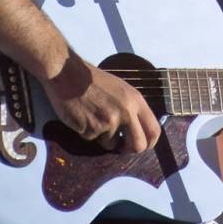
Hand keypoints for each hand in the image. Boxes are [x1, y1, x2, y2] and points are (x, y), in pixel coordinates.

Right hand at [38, 51, 160, 153]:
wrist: (68, 73)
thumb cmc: (93, 80)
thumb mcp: (121, 89)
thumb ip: (132, 109)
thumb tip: (139, 132)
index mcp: (135, 101)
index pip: (154, 130)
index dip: (150, 143)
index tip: (143, 145)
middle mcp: (126, 112)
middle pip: (138, 145)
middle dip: (130, 149)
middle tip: (122, 146)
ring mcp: (109, 122)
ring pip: (112, 144)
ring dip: (103, 137)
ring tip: (93, 117)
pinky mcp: (91, 129)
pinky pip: (93, 140)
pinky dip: (88, 132)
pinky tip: (83, 116)